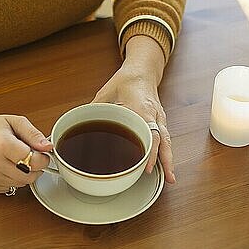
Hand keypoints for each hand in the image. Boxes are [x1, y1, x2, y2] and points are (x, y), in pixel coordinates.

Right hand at [0, 109, 52, 192]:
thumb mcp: (16, 122)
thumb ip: (34, 134)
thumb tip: (48, 147)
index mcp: (2, 145)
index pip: (33, 161)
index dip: (42, 158)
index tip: (41, 153)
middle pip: (29, 176)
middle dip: (35, 168)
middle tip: (30, 156)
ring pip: (21, 184)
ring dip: (25, 174)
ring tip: (16, 160)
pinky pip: (11, 187)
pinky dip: (13, 179)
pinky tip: (7, 167)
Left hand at [92, 36, 174, 182]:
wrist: (141, 70)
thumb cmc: (126, 80)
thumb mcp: (106, 93)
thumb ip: (94, 110)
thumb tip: (78, 125)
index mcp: (141, 107)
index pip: (149, 131)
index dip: (149, 150)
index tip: (146, 165)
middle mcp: (154, 114)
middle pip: (163, 140)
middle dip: (164, 160)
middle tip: (166, 178)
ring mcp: (159, 118)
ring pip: (166, 141)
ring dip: (168, 160)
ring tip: (170, 178)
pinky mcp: (160, 121)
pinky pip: (165, 139)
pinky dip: (165, 153)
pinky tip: (165, 166)